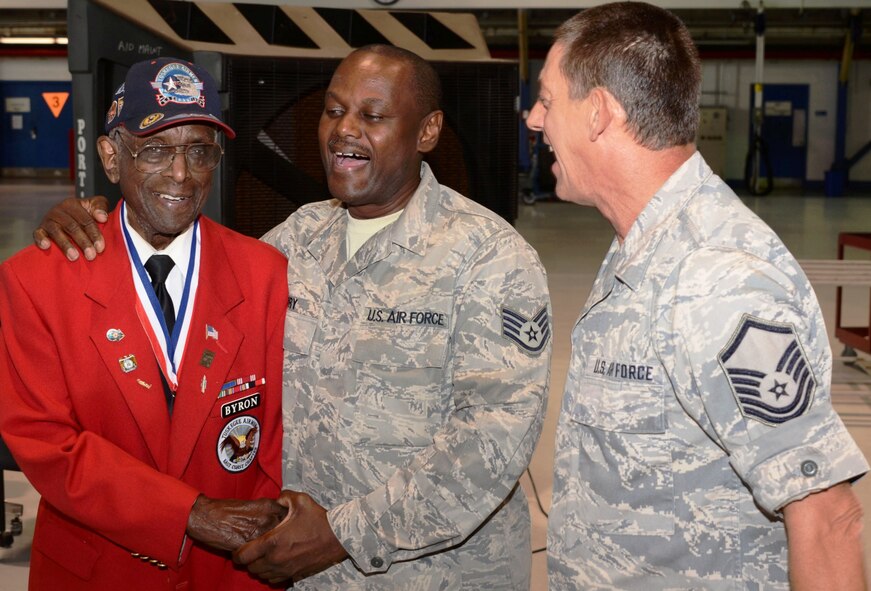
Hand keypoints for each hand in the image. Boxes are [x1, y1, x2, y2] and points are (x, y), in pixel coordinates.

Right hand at [33, 195, 109, 260]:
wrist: (68, 215)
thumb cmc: (84, 213)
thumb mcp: (94, 205)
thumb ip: (100, 207)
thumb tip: (102, 218)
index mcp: (72, 204)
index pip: (86, 220)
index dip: (94, 234)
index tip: (100, 248)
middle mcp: (58, 211)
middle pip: (72, 227)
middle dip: (83, 242)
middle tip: (91, 256)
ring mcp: (48, 220)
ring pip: (56, 232)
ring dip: (66, 245)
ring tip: (74, 257)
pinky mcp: (40, 229)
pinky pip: (38, 233)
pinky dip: (41, 239)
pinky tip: (46, 246)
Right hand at [186, 495, 286, 551]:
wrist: (206, 516)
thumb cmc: (225, 509)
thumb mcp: (251, 503)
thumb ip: (267, 510)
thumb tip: (278, 517)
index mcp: (268, 505)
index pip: (290, 515)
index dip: (289, 521)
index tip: (287, 525)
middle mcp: (267, 518)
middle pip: (286, 530)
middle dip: (283, 534)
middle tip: (277, 537)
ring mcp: (259, 532)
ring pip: (275, 543)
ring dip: (272, 546)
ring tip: (266, 546)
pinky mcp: (249, 546)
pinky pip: (261, 553)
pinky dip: (260, 554)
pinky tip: (255, 552)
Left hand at [233, 490, 348, 584]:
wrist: (338, 537)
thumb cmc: (318, 519)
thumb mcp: (300, 500)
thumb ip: (283, 497)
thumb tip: (277, 499)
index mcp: (272, 542)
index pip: (243, 555)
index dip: (237, 552)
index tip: (240, 547)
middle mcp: (275, 559)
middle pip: (250, 567)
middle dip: (248, 560)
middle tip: (252, 550)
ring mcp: (285, 569)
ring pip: (261, 575)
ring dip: (259, 567)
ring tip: (263, 556)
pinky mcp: (294, 574)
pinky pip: (274, 579)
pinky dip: (271, 573)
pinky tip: (276, 562)